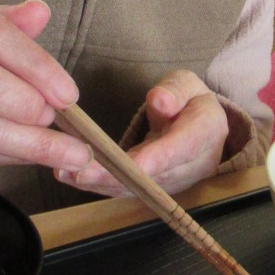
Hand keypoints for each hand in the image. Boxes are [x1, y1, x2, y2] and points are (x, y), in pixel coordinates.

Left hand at [55, 70, 227, 197]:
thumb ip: (175, 90)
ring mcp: (175, 182)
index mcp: (206, 132)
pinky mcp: (155, 189)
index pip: (181, 149)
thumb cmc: (191, 101)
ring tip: (68, 173)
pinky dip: (100, 186)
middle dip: (116, 176)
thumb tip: (160, 101)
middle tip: (81, 170)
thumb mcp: (188, 84)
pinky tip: (72, 177)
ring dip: (102, 183)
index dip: (156, 158)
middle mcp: (194, 165)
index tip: (130, 164)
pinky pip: (128, 191)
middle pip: (154, 176)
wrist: (201, 126)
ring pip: (138, 189)